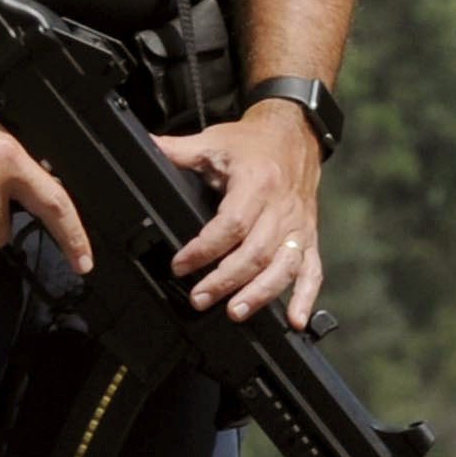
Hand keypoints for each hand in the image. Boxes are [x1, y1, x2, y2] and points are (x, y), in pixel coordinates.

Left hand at [155, 99, 325, 325]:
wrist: (295, 136)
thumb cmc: (252, 144)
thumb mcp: (212, 142)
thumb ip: (177, 151)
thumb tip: (143, 147)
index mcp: (257, 183)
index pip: (232, 224)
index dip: (205, 248)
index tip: (180, 264)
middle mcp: (282, 208)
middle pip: (257, 251)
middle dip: (227, 280)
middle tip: (199, 299)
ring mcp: (299, 225)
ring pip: (284, 265)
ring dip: (261, 293)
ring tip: (235, 312)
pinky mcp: (309, 236)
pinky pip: (313, 269)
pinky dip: (306, 297)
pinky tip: (295, 320)